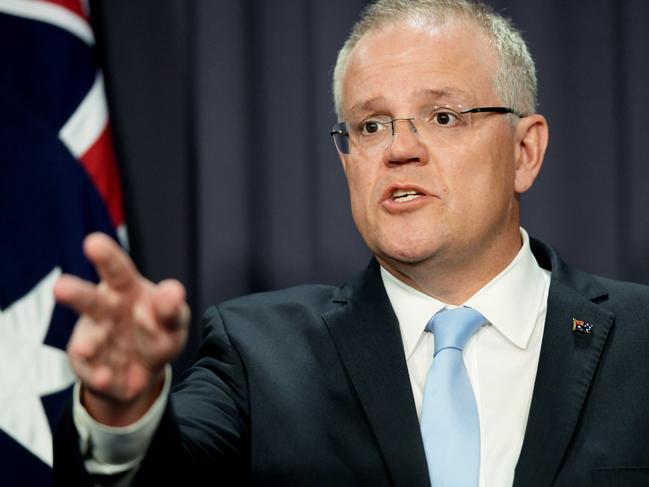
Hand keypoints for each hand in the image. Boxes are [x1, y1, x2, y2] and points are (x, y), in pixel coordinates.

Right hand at [54, 232, 189, 424]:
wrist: (145, 369)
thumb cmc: (158, 330)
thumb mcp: (174, 319)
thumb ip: (172, 309)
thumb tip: (173, 292)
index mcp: (126, 291)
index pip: (117, 271)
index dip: (107, 257)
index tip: (93, 242)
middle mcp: (105, 313)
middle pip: (91, 302)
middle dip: (76, 294)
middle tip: (60, 287)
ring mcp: (96, 342)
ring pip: (87, 341)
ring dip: (86, 344)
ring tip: (85, 348)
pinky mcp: (93, 370)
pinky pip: (95, 375)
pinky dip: (99, 377)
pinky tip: (104, 378)